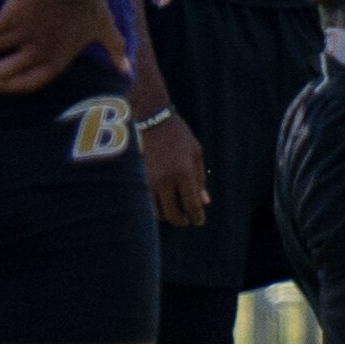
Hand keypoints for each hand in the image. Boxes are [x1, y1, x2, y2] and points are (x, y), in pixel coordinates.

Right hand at [0, 0, 128, 93]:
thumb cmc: (89, 2)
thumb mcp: (104, 29)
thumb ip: (114, 49)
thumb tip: (126, 69)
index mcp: (57, 59)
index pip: (28, 83)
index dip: (6, 87)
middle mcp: (38, 52)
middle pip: (2, 71)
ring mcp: (23, 35)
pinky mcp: (11, 17)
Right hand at [143, 109, 209, 225]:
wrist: (152, 121)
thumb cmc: (179, 136)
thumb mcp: (196, 154)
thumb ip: (200, 179)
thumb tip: (205, 202)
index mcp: (184, 172)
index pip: (191, 204)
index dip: (196, 216)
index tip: (199, 221)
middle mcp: (166, 180)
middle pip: (173, 213)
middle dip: (182, 220)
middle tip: (187, 220)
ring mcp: (150, 181)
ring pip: (157, 212)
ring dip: (167, 215)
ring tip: (175, 211)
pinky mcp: (139, 179)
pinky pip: (147, 202)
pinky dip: (155, 208)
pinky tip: (162, 204)